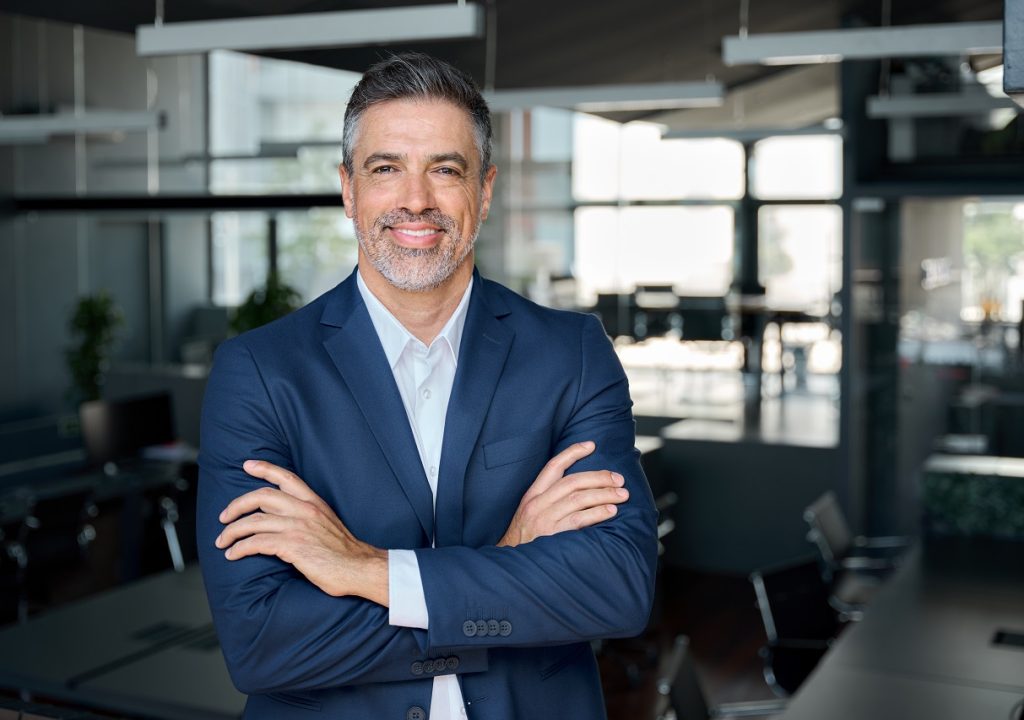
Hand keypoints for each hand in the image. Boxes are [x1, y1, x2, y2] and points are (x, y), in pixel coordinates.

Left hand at [215, 460, 388, 604]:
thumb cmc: (343, 552)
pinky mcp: (293, 546)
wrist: (360, 568)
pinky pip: (256, 543)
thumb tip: (279, 518)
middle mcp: (305, 510)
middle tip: (224, 516)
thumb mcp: (327, 523)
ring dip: (232, 531)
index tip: (248, 465)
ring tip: (222, 540)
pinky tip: (233, 554)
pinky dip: (240, 548)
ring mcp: (298, 527)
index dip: (265, 468)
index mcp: (314, 502)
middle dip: (237, 505)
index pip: (286, 477)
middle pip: (261, 496)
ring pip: (253, 521)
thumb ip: (305, 516)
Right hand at [498, 441, 628, 547]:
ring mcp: (544, 519)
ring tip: (622, 494)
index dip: (572, 452)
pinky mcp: (552, 535)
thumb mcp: (529, 514)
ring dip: (604, 494)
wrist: (512, 567)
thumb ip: (549, 500)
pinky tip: (611, 511)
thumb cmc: (525, 541)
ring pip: (579, 498)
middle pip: (572, 481)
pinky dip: (597, 513)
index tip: (591, 445)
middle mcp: (537, 504)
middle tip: (618, 479)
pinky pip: (579, 519)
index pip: (553, 466)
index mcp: (532, 495)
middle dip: (599, 477)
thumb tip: (579, 489)